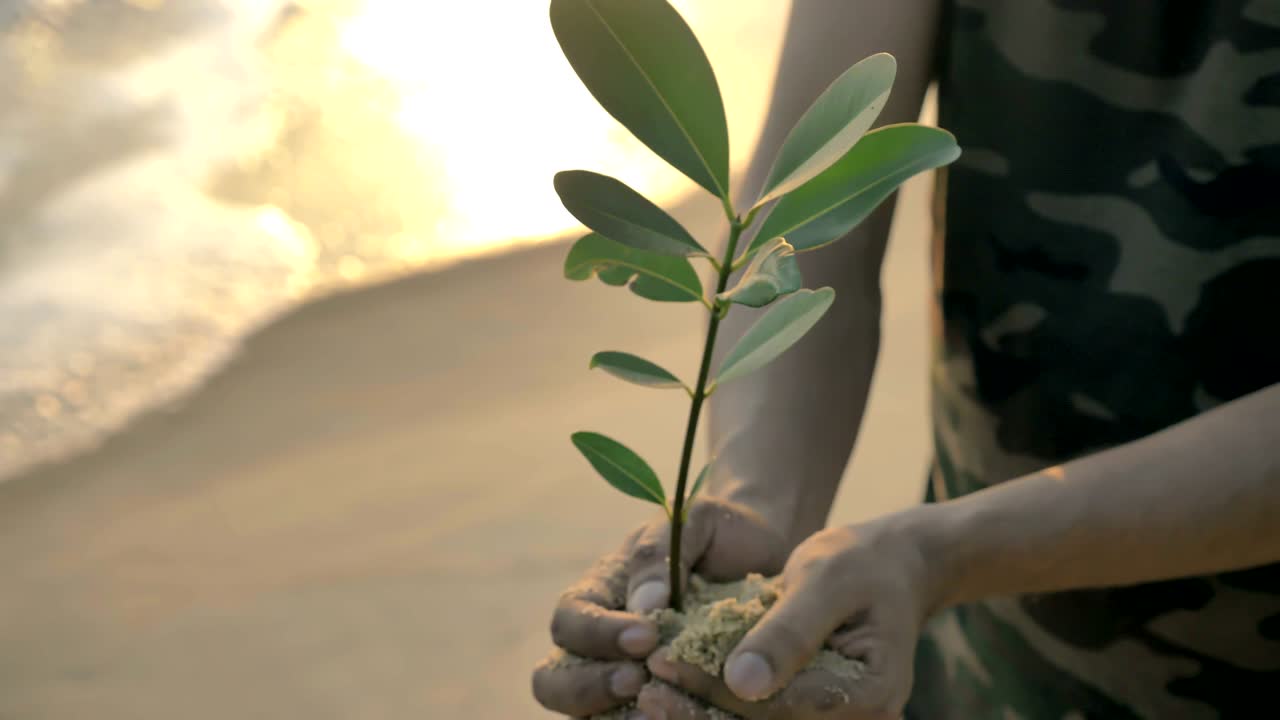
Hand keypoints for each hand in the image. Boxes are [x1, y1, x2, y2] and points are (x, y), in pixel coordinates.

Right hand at [531, 497, 789, 716]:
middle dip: (589, 686)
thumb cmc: (721, 534)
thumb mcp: (693, 523)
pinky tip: (686, 718)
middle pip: (555, 681)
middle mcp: (598, 645)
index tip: (646, 636)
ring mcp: (623, 679)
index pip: (569, 621)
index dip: (595, 634)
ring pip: (590, 715)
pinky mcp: (663, 702)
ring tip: (655, 714)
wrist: (766, 555)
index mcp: (598, 596)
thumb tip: (643, 604)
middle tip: (637, 680)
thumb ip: (659, 553)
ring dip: (616, 718)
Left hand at [640, 515, 935, 719]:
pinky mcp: (813, 712)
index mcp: (869, 691)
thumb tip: (741, 684)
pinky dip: (717, 707)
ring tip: (649, 697)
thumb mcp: (823, 579)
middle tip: (643, 693)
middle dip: (699, 713)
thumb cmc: (860, 562)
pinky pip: (762, 718)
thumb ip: (786, 631)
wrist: (893, 569)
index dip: (713, 689)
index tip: (660, 665)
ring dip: (702, 716)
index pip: (777, 705)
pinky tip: (676, 695)